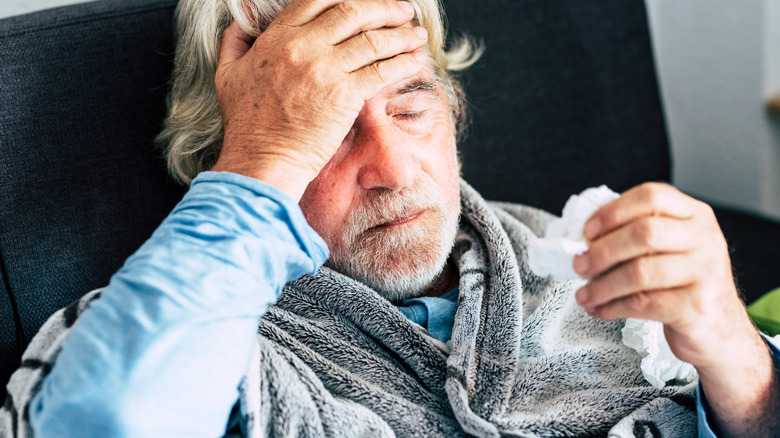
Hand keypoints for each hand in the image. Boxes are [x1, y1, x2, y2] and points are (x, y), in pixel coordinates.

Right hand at [211, 0, 428, 199]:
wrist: (262, 160)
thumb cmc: (246, 124)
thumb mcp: (228, 74)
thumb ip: (235, 42)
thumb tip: (239, 21)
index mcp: (277, 37)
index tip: (369, 0)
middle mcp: (303, 46)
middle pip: (353, 10)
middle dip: (385, 7)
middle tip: (404, 10)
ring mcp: (325, 70)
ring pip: (373, 39)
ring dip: (402, 34)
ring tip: (418, 35)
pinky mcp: (344, 95)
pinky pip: (382, 70)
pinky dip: (403, 63)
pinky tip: (415, 61)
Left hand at [571, 182, 755, 366]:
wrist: (719, 330)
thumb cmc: (684, 284)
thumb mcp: (670, 249)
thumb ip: (636, 235)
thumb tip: (584, 240)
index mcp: (694, 214)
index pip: (651, 196)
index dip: (612, 212)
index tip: (587, 231)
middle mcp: (705, 238)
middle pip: (644, 233)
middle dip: (602, 250)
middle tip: (579, 264)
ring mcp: (705, 271)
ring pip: (640, 272)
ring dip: (602, 285)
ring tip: (584, 294)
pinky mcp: (697, 306)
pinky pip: (643, 303)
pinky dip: (612, 307)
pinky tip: (599, 309)